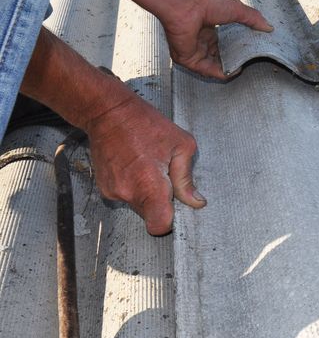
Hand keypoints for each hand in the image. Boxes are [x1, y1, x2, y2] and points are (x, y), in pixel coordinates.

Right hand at [83, 91, 205, 234]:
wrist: (108, 112)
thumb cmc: (145, 124)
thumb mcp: (180, 145)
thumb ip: (186, 178)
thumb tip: (195, 201)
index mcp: (148, 185)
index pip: (159, 226)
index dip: (170, 221)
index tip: (176, 207)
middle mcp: (127, 192)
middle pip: (151, 216)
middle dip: (162, 202)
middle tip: (165, 177)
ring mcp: (113, 191)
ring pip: (139, 206)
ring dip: (148, 194)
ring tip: (149, 167)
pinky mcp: (104, 188)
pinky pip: (127, 196)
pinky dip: (134, 187)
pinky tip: (136, 166)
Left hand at [160, 0, 271, 78]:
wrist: (187, 4)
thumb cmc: (207, 2)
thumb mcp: (237, 9)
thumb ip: (253, 19)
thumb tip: (269, 27)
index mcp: (208, 27)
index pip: (222, 43)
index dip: (235, 49)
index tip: (249, 52)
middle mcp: (200, 39)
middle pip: (218, 56)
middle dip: (232, 61)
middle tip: (248, 63)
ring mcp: (194, 49)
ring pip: (213, 65)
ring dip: (228, 69)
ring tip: (243, 69)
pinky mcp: (188, 59)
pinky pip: (206, 70)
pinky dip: (219, 73)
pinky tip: (233, 72)